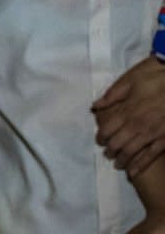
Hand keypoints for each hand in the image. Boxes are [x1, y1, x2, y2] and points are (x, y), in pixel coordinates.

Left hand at [92, 55, 164, 174]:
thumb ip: (112, 96)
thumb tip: (95, 106)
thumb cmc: (156, 79)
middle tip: (107, 153)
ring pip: (132, 152)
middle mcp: (138, 125)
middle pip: (118, 143)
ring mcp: (152, 134)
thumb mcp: (130, 81)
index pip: (108, 129)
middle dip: (110, 150)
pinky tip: (134, 172)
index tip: (99, 140)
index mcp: (128, 111)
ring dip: (122, 159)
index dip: (101, 136)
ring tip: (117, 164)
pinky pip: (151, 155)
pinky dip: (141, 165)